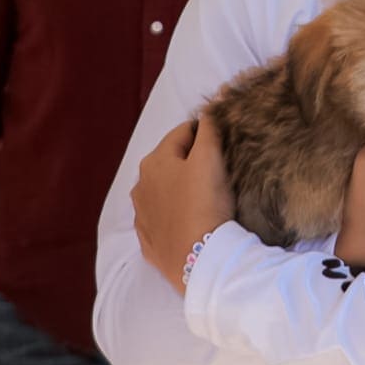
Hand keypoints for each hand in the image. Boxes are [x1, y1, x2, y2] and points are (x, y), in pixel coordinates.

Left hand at [133, 116, 233, 295]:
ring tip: (206, 197)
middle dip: (191, 160)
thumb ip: (210, 128)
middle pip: (171, 162)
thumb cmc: (205, 202)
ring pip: (164, 191)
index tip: (224, 141)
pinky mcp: (149, 242)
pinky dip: (175, 214)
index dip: (206, 131)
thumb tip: (210, 105)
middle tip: (219, 170)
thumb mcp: (210, 158)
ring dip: (181, 188)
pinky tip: (191, 220)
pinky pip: (162, 219)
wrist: (199, 259)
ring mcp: (142, 216)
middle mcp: (140, 185)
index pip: (184, 132)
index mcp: (154, 160)